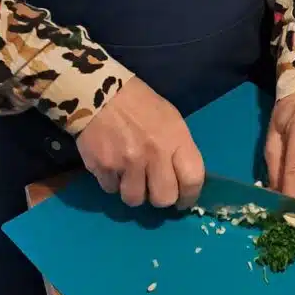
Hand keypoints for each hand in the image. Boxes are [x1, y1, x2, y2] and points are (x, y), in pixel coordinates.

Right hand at [76, 76, 203, 209]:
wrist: (101, 93)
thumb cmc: (141, 105)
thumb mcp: (170, 119)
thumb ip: (177, 148)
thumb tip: (181, 179)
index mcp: (176, 138)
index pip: (193, 179)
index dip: (190, 196)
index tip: (184, 201)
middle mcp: (154, 153)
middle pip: (164, 198)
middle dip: (160, 198)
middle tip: (155, 190)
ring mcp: (128, 163)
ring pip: (135, 200)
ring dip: (134, 192)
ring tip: (131, 175)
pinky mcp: (104, 168)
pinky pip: (112, 190)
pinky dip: (113, 183)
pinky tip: (113, 165)